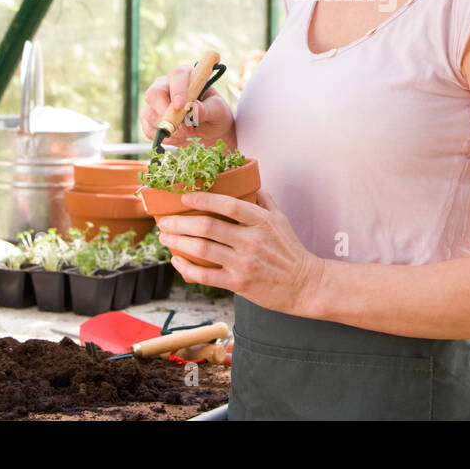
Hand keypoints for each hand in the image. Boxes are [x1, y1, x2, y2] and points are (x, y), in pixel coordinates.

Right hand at [140, 64, 234, 147]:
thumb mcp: (218, 111)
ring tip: (188, 134)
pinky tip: (179, 138)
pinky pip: (148, 129)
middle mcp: (167, 87)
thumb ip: (207, 109)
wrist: (211, 132)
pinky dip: (164, 137)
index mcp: (187, 77)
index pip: (177, 76)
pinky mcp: (151, 120)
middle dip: (165, 112)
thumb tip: (192, 108)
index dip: (177, 90)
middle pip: (154, 93)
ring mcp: (157, 104)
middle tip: (182, 127)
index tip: (181, 106)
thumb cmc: (216, 115)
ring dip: (168, 128)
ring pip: (149, 113)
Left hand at [156, 187, 323, 316]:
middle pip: (207, 227)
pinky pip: (205, 275)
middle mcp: (252, 240)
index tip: (185, 197)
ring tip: (165, 237)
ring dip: (178, 242)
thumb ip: (264, 200)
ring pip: (202, 249)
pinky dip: (186, 267)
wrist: (304, 284)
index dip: (203, 199)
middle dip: (179, 223)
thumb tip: (249, 184)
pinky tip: (177, 260)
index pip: (228, 204)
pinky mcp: (238, 283)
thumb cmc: (290, 250)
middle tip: (165, 221)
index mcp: (262, 221)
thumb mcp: (281, 219)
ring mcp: (244, 263)